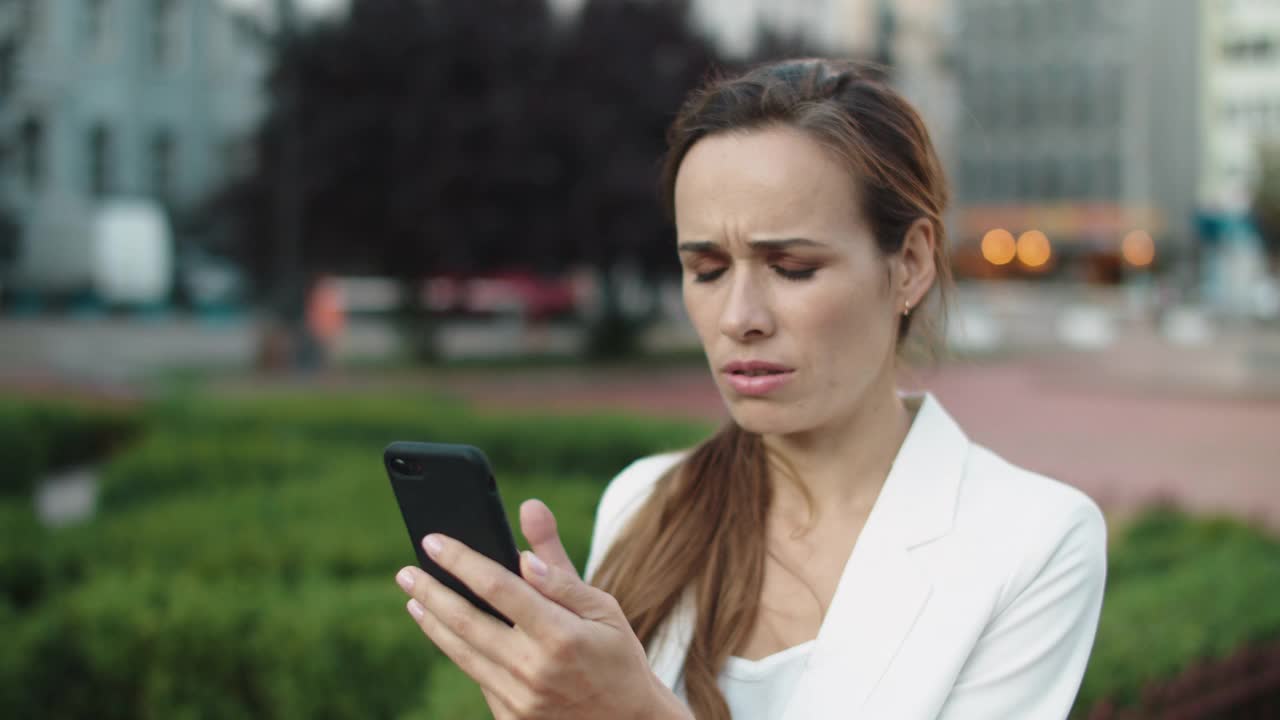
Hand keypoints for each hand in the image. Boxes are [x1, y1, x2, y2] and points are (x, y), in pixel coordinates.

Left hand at [396, 499, 691, 719]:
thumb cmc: (617, 658)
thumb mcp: (602, 608)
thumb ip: (560, 570)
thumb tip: (529, 525)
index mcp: (561, 635)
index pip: (498, 587)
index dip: (462, 561)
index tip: (434, 541)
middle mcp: (534, 669)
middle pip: (466, 622)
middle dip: (431, 592)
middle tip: (407, 572)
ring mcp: (519, 700)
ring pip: (462, 653)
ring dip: (434, 623)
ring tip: (416, 600)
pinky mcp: (511, 719)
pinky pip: (478, 678)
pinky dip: (462, 652)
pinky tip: (450, 633)